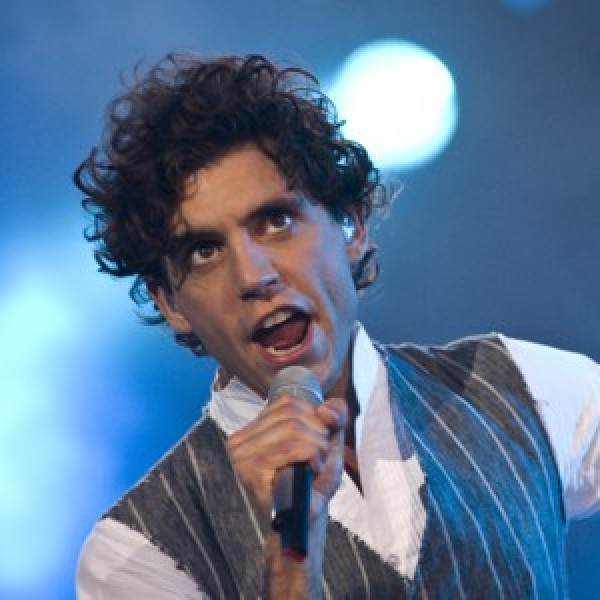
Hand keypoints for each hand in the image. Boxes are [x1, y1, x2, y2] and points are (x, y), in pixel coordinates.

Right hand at [226, 393, 346, 598]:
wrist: (300, 524)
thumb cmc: (313, 481)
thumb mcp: (328, 441)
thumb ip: (335, 415)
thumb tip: (325, 410)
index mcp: (252, 430)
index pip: (288, 402)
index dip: (313, 417)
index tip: (316, 442)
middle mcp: (240, 440)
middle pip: (292, 413)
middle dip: (317, 434)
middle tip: (317, 459)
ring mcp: (242, 454)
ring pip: (294, 428)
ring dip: (317, 447)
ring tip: (314, 466)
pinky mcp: (251, 469)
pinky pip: (292, 447)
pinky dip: (312, 456)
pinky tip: (310, 471)